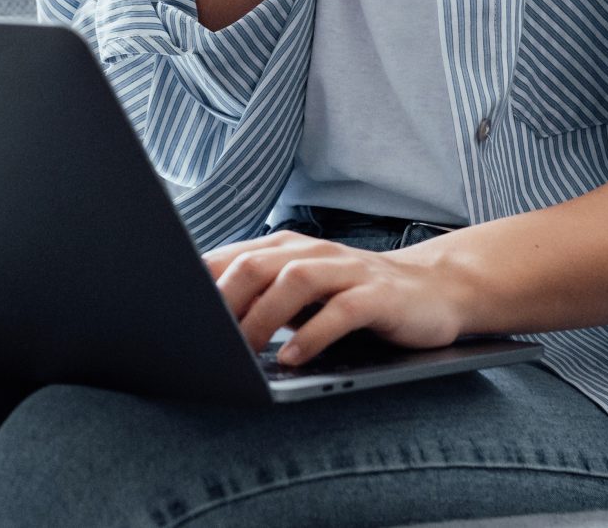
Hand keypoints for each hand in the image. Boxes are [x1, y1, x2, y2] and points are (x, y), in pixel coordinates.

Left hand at [201, 228, 476, 365]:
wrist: (434, 290)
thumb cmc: (356, 296)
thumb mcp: (304, 293)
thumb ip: (262, 298)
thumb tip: (205, 324)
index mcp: (288, 249)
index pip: (233, 257)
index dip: (200, 283)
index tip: (173, 313)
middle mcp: (314, 252)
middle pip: (256, 264)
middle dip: (225, 300)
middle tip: (202, 336)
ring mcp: (347, 271)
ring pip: (295, 280)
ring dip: (264, 315)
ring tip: (243, 349)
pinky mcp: (377, 296)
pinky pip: (341, 311)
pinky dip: (313, 335)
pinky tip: (294, 358)